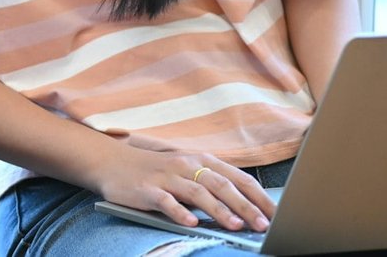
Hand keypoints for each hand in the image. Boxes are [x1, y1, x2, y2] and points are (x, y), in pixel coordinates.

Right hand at [90, 147, 277, 232]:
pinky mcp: (146, 189)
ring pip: (197, 192)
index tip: (276, 214)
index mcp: (200, 160)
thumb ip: (209, 185)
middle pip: (221, 185)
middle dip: (245, 206)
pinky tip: (190, 223)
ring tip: (235, 226)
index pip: (237, 178)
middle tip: (262, 224)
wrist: (110, 162)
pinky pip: (165, 201)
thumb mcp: (184, 172)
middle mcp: (185, 166)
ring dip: (218, 210)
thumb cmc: (153, 172)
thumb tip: (243, 209)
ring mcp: (165, 177)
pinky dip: (179, 212)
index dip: (258, 196)